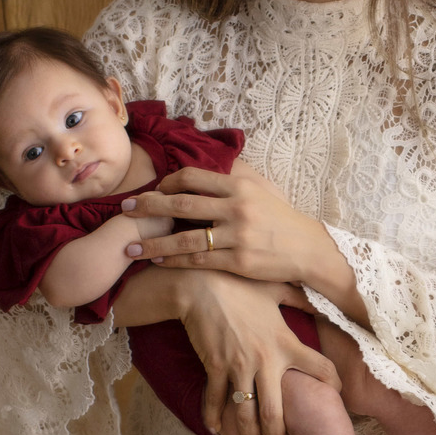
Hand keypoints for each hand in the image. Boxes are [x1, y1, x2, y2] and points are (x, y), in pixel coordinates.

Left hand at [123, 161, 331, 284]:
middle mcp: (237, 208)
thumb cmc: (282, 220)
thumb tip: (202, 173)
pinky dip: (176, 260)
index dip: (168, 183)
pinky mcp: (239, 261)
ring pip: (185, 237)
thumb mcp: (261, 192)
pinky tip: (158, 260)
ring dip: (154, 242)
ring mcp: (238, 236)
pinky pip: (199, 260)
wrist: (309, 250)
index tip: (153, 190)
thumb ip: (232, 183)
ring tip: (131, 248)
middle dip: (149, 207)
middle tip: (126, 210)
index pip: (193, 177)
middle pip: (181, 204)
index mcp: (239, 186)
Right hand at [175, 272, 339, 434]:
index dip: (333, 384)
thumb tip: (317, 300)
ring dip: (249, 434)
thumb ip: (299, 299)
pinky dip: (214, 418)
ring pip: (246, 414)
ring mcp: (239, 366)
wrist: (201, 285)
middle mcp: (266, 359)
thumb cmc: (241, 285)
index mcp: (286, 342)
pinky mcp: (215, 367)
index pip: (320, 368)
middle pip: (277, 411)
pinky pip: (215, 401)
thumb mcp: (275, 289)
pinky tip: (217, 428)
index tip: (334, 395)